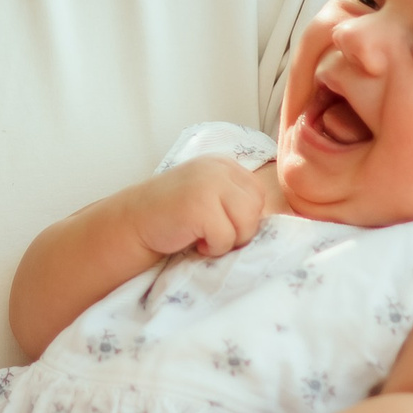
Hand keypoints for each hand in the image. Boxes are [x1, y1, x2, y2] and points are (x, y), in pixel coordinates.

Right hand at [126, 156, 272, 263]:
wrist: (131, 224)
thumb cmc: (172, 218)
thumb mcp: (209, 195)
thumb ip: (235, 198)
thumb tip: (280, 219)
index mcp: (223, 164)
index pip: (258, 194)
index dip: (243, 217)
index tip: (217, 222)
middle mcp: (218, 168)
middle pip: (257, 208)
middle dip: (239, 229)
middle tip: (209, 232)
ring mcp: (209, 184)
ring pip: (246, 224)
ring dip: (226, 240)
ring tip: (201, 235)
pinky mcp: (200, 205)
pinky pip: (226, 238)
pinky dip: (212, 248)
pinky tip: (191, 240)